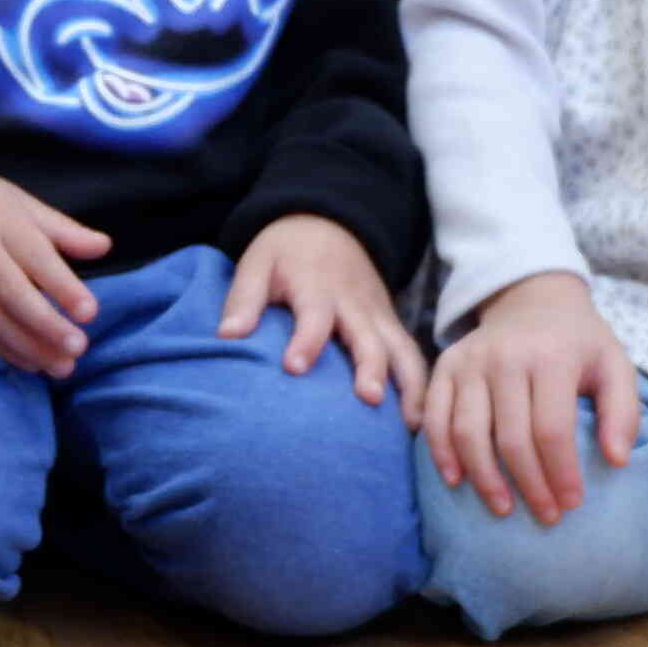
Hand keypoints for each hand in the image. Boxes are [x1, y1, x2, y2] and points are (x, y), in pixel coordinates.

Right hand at [0, 161, 106, 376]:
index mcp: (4, 224)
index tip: (90, 312)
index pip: (38, 258)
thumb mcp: (21, 203)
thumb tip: (104, 246)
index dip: (64, 287)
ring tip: (60, 366)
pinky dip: (1, 348)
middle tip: (78, 348)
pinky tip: (29, 363)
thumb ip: (63, 230)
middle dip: (47, 324)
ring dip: (27, 345)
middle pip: (14, 294)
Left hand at [220, 215, 424, 424]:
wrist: (327, 223)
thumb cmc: (286, 251)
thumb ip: (243, 299)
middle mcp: (354, 303)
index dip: (306, 341)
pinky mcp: (390, 324)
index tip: (294, 368)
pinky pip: (411, 354)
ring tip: (410, 423)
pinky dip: (420, 385)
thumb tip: (226, 335)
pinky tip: (419, 420)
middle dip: (370, 367)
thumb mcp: (257, 262)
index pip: (314, 315)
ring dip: (409, 384)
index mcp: (317, 286)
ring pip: (401, 349)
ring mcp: (378, 314)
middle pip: (368, 337)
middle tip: (369, 399)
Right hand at [423, 270, 637, 523]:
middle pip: (511, 437)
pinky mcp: (446, 365)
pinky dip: (442, 452)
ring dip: (484, 477)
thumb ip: (624, 411)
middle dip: (528, 484)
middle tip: (545, 515)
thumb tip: (618, 460)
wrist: (534, 299)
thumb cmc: (578, 343)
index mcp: (551, 357)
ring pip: (468, 431)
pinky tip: (457, 480)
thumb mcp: (615, 365)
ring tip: (503, 508)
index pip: (552, 429)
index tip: (572, 503)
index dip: (560, 472)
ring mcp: (471, 361)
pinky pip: (436, 416)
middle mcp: (506, 357)